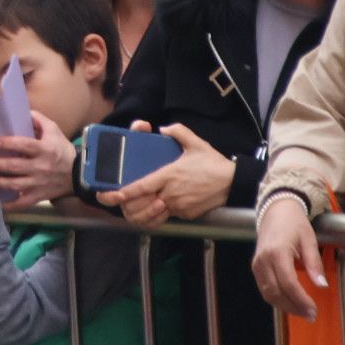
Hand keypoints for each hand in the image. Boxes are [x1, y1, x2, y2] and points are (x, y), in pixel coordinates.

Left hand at [0, 110, 77, 208]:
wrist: (79, 174)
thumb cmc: (63, 150)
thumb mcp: (54, 130)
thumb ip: (39, 119)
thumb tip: (23, 111)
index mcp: (44, 150)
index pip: (25, 145)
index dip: (9, 143)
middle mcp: (40, 167)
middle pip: (15, 166)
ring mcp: (38, 184)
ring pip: (14, 184)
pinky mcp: (38, 196)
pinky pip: (21, 202)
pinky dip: (9, 204)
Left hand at [97, 122, 235, 227]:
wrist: (233, 184)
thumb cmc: (213, 163)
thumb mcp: (196, 143)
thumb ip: (178, 132)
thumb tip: (163, 129)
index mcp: (169, 176)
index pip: (142, 187)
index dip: (125, 193)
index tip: (112, 195)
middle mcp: (171, 193)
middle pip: (143, 205)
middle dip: (129, 207)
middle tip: (119, 203)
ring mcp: (179, 206)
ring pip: (154, 213)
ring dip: (144, 212)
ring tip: (135, 207)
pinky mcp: (186, 215)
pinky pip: (168, 215)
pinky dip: (160, 213)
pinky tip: (157, 205)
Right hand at [252, 194, 326, 319]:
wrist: (276, 210)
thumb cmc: (294, 223)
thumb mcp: (309, 240)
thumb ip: (314, 263)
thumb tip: (322, 286)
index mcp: (277, 252)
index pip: (288, 283)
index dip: (301, 300)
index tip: (313, 309)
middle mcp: (263, 260)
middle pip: (276, 292)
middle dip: (294, 307)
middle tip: (310, 315)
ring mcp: (257, 264)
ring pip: (268, 294)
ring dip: (285, 306)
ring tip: (302, 311)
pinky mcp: (256, 266)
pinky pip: (264, 288)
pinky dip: (277, 299)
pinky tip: (290, 302)